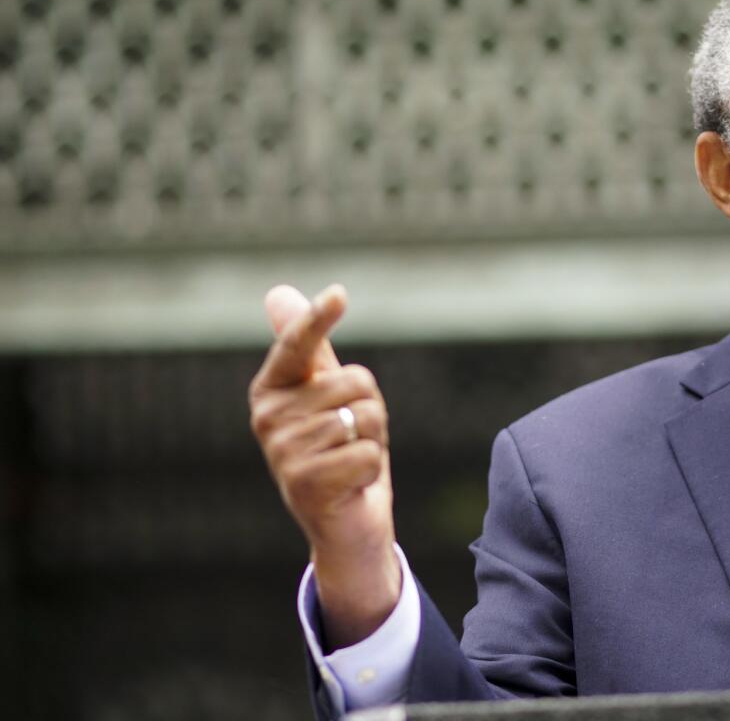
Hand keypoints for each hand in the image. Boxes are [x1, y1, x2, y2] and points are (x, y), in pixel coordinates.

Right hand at [249, 284, 400, 648]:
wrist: (344, 524)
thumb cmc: (338, 451)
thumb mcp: (326, 396)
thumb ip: (309, 347)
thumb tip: (277, 292)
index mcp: (270, 391)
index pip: (296, 346)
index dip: (318, 320)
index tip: (338, 295)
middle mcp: (268, 419)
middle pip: (355, 382)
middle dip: (370, 409)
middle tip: (351, 439)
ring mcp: (283, 453)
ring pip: (365, 417)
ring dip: (373, 440)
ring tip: (350, 461)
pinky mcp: (306, 484)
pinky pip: (368, 452)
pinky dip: (372, 468)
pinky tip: (352, 484)